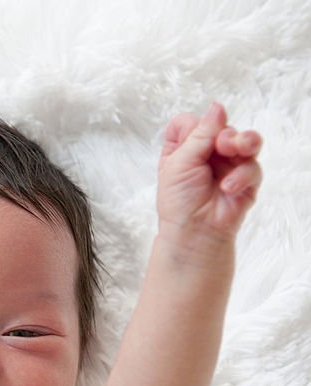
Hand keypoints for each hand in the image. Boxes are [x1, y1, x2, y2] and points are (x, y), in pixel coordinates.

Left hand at [157, 102, 262, 241]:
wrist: (193, 232)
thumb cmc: (178, 201)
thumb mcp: (179, 162)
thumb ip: (200, 134)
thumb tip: (217, 107)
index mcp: (184, 149)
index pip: (192, 122)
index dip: (193, 126)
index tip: (189, 138)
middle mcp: (207, 154)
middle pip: (223, 128)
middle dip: (224, 135)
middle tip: (221, 146)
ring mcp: (229, 165)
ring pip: (246, 141)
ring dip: (244, 142)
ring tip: (237, 149)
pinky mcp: (246, 180)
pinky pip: (253, 166)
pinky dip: (242, 175)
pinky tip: (228, 187)